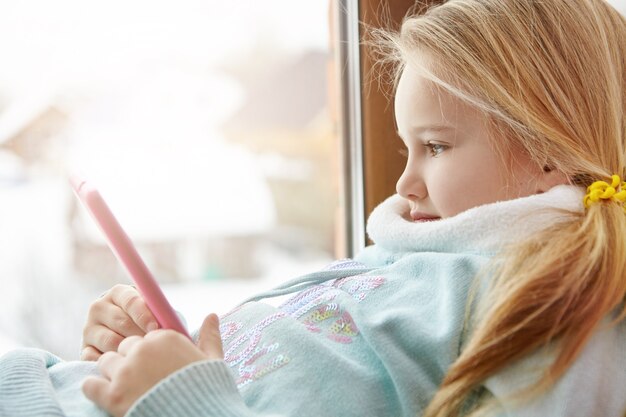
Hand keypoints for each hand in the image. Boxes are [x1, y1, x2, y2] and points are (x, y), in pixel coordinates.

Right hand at [81, 284, 159, 360]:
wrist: (130, 333)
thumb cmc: (148, 321)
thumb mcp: (153, 311)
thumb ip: (159, 312)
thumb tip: (168, 322)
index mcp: (118, 293)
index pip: (130, 301)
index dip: (143, 314)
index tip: (155, 327)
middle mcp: (99, 307)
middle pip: (121, 322)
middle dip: (139, 334)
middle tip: (153, 346)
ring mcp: (90, 328)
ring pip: (110, 341)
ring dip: (128, 350)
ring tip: (144, 357)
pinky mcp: (84, 348)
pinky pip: (96, 358)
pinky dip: (112, 363)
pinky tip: (126, 366)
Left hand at [82, 313, 223, 416]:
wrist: (197, 416)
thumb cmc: (207, 388)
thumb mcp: (212, 360)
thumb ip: (209, 336)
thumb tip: (212, 315)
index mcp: (164, 338)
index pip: (143, 336)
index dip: (147, 350)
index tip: (153, 364)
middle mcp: (142, 350)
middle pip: (122, 347)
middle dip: (128, 360)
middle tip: (138, 377)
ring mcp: (125, 372)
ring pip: (105, 362)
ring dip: (111, 373)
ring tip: (123, 386)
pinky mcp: (112, 395)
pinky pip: (90, 384)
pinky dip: (94, 389)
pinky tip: (104, 394)